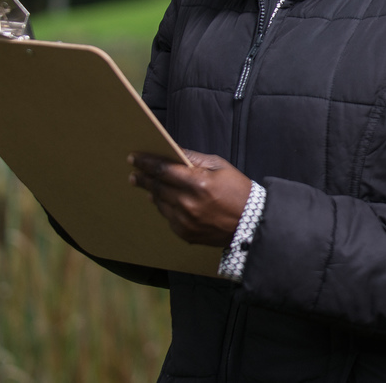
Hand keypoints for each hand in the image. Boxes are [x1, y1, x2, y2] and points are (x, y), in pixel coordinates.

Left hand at [128, 150, 251, 246]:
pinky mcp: (185, 233)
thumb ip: (195, 159)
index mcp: (198, 183)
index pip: (163, 169)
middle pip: (156, 187)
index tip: (134, 158)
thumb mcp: (220, 167)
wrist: (251, 223)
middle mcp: (188, 203)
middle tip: (134, 173)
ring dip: (152, 193)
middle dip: (143, 178)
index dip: (146, 162)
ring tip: (147, 186)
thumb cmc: (238, 191)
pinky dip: (165, 207)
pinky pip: (168, 217)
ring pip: (159, 203)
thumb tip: (174, 151)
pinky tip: (165, 201)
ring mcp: (185, 220)